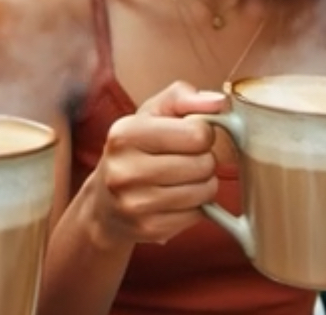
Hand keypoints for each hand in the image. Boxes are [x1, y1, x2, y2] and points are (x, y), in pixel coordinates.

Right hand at [82, 81, 227, 248]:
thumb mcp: (151, 113)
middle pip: (204, 164)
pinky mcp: (149, 229)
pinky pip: (198, 215)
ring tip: (181, 178)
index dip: (202, 133)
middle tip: (185, 159)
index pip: (197, 133)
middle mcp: (125, 170)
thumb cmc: (135, 149)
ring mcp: (135, 204)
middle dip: (203, 159)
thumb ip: (184, 97)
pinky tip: (174, 198)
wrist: (105, 202)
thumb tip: (220, 102)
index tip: (189, 135)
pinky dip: (194, 206)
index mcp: (125, 133)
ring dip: (202, 184)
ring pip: (205, 191)